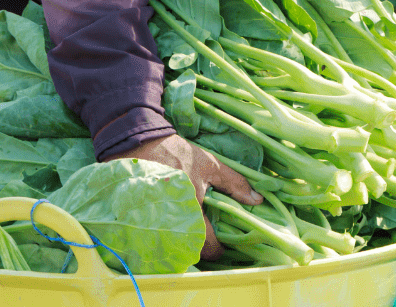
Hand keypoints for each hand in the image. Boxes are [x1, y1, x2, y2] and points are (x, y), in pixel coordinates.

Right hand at [103, 134, 262, 260]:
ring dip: (182, 243)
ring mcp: (151, 222)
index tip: (223, 245)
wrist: (137, 143)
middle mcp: (170, 221)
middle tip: (208, 239)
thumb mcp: (210, 165)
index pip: (208, 246)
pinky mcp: (139, 218)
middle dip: (200, 249)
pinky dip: (164, 236)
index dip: (219, 249)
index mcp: (191, 209)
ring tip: (190, 232)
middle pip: (188, 251)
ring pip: (170, 246)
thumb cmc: (177, 154)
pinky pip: (154, 237)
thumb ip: (234, 184)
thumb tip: (257, 200)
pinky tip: (171, 226)